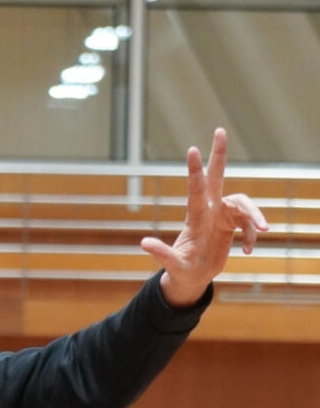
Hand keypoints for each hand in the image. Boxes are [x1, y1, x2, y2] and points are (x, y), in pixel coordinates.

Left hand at [141, 127, 268, 307]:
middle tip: (220, 130)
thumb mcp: (173, 265)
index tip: (193, 149)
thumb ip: (162, 254)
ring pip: (245, 205)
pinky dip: (252, 236)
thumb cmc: (182, 271)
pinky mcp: (231, 225)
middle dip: (219, 155)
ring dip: (255, 217)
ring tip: (263, 231)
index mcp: (195, 218)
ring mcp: (220, 216)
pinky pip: (249, 224)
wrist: (193, 278)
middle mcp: (208, 212)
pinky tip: (248, 252)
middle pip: (217, 178)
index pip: (196, 190)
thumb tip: (143, 243)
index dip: (196, 171)